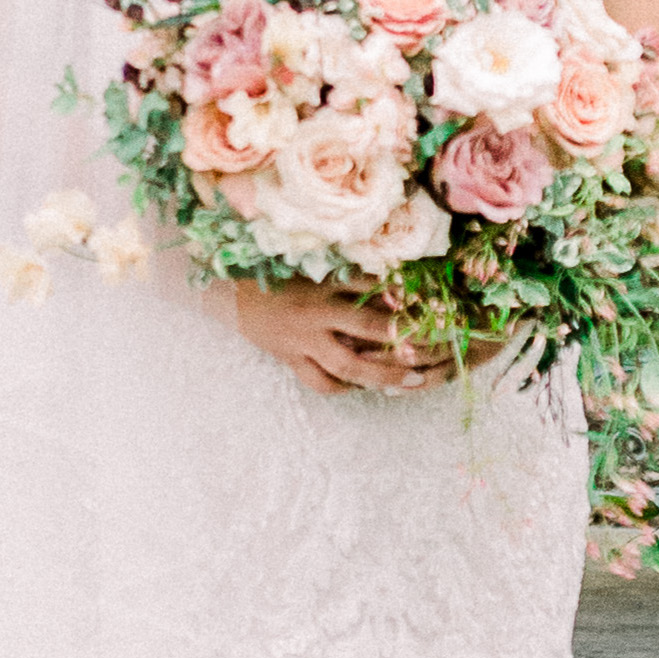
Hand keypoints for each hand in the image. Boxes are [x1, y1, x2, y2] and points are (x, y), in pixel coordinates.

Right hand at [227, 271, 435, 393]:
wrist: (231, 293)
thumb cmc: (278, 276)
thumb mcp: (316, 270)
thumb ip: (353, 279)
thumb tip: (395, 290)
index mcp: (322, 290)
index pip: (368, 299)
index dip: (398, 312)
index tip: (427, 321)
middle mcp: (315, 318)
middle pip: (365, 334)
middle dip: (395, 354)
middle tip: (422, 363)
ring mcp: (302, 343)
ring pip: (344, 368)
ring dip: (376, 377)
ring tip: (402, 383)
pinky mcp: (291, 359)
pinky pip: (319, 381)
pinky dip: (342, 387)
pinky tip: (360, 386)